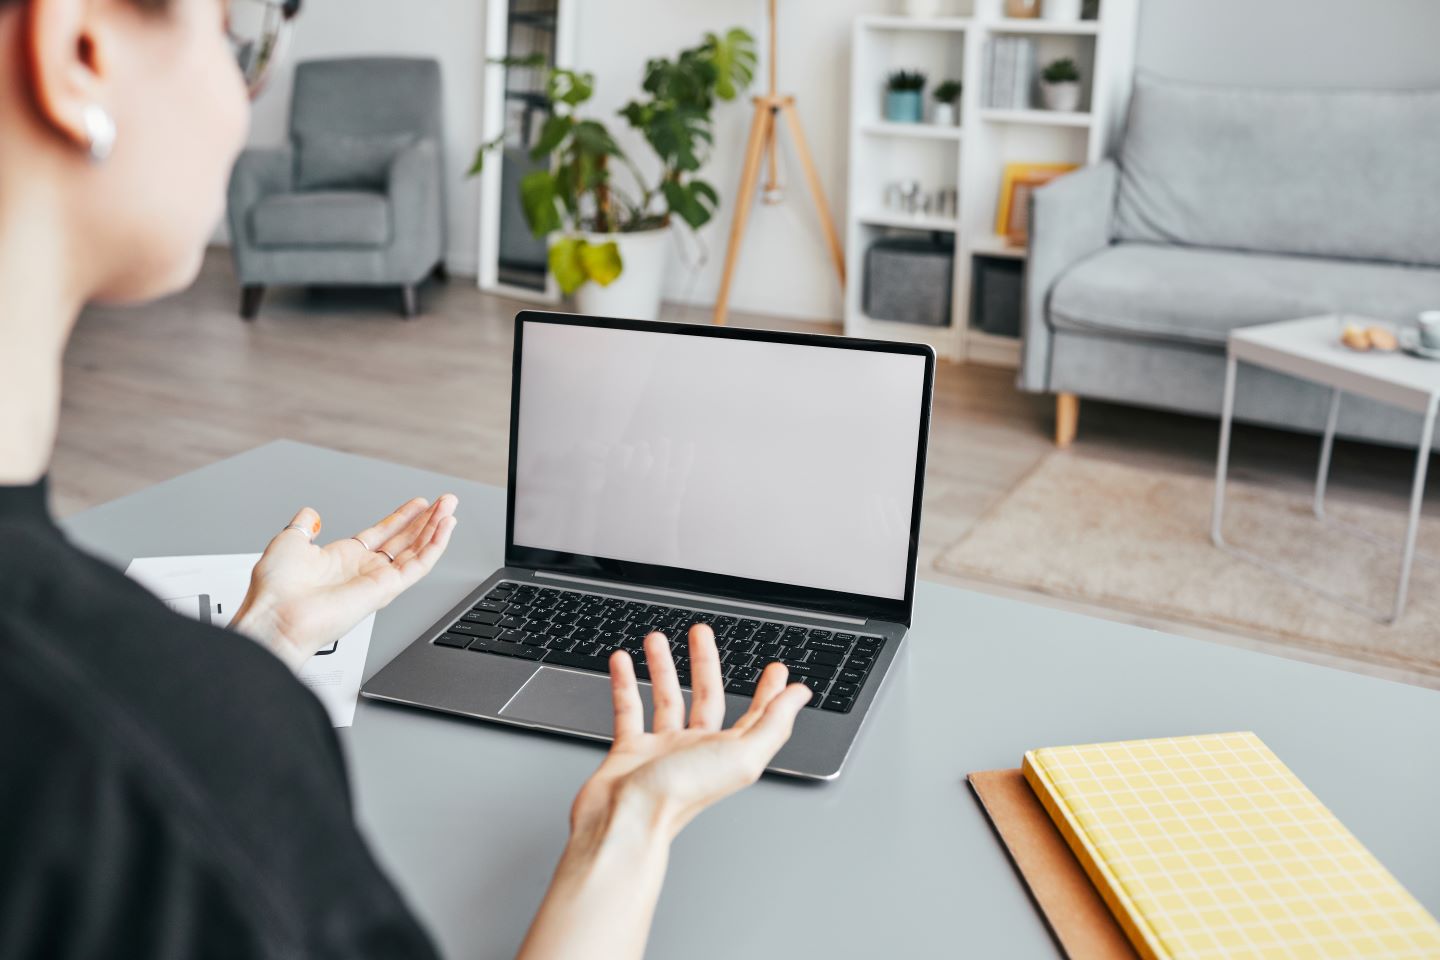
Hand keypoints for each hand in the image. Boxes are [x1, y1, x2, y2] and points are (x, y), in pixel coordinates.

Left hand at [230, 495, 457, 669]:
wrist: (276, 617)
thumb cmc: (276, 590)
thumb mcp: (288, 542)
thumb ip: (303, 525)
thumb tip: (309, 513)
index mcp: (343, 560)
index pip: (382, 534)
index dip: (402, 518)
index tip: (419, 504)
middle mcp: (363, 571)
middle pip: (405, 541)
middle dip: (427, 520)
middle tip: (446, 502)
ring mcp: (377, 580)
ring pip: (417, 551)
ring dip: (436, 528)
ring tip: (450, 508)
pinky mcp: (386, 589)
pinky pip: (418, 566)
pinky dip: (435, 546)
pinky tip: (446, 528)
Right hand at [570, 624, 811, 843]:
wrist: (624, 821)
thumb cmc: (678, 796)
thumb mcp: (742, 756)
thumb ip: (773, 724)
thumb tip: (800, 695)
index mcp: (728, 753)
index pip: (755, 715)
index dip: (768, 691)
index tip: (774, 668)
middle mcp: (696, 750)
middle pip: (706, 697)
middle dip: (705, 662)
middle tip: (701, 634)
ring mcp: (662, 751)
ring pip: (665, 699)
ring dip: (662, 667)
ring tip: (656, 639)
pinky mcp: (629, 751)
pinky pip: (628, 710)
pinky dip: (624, 683)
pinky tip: (622, 663)